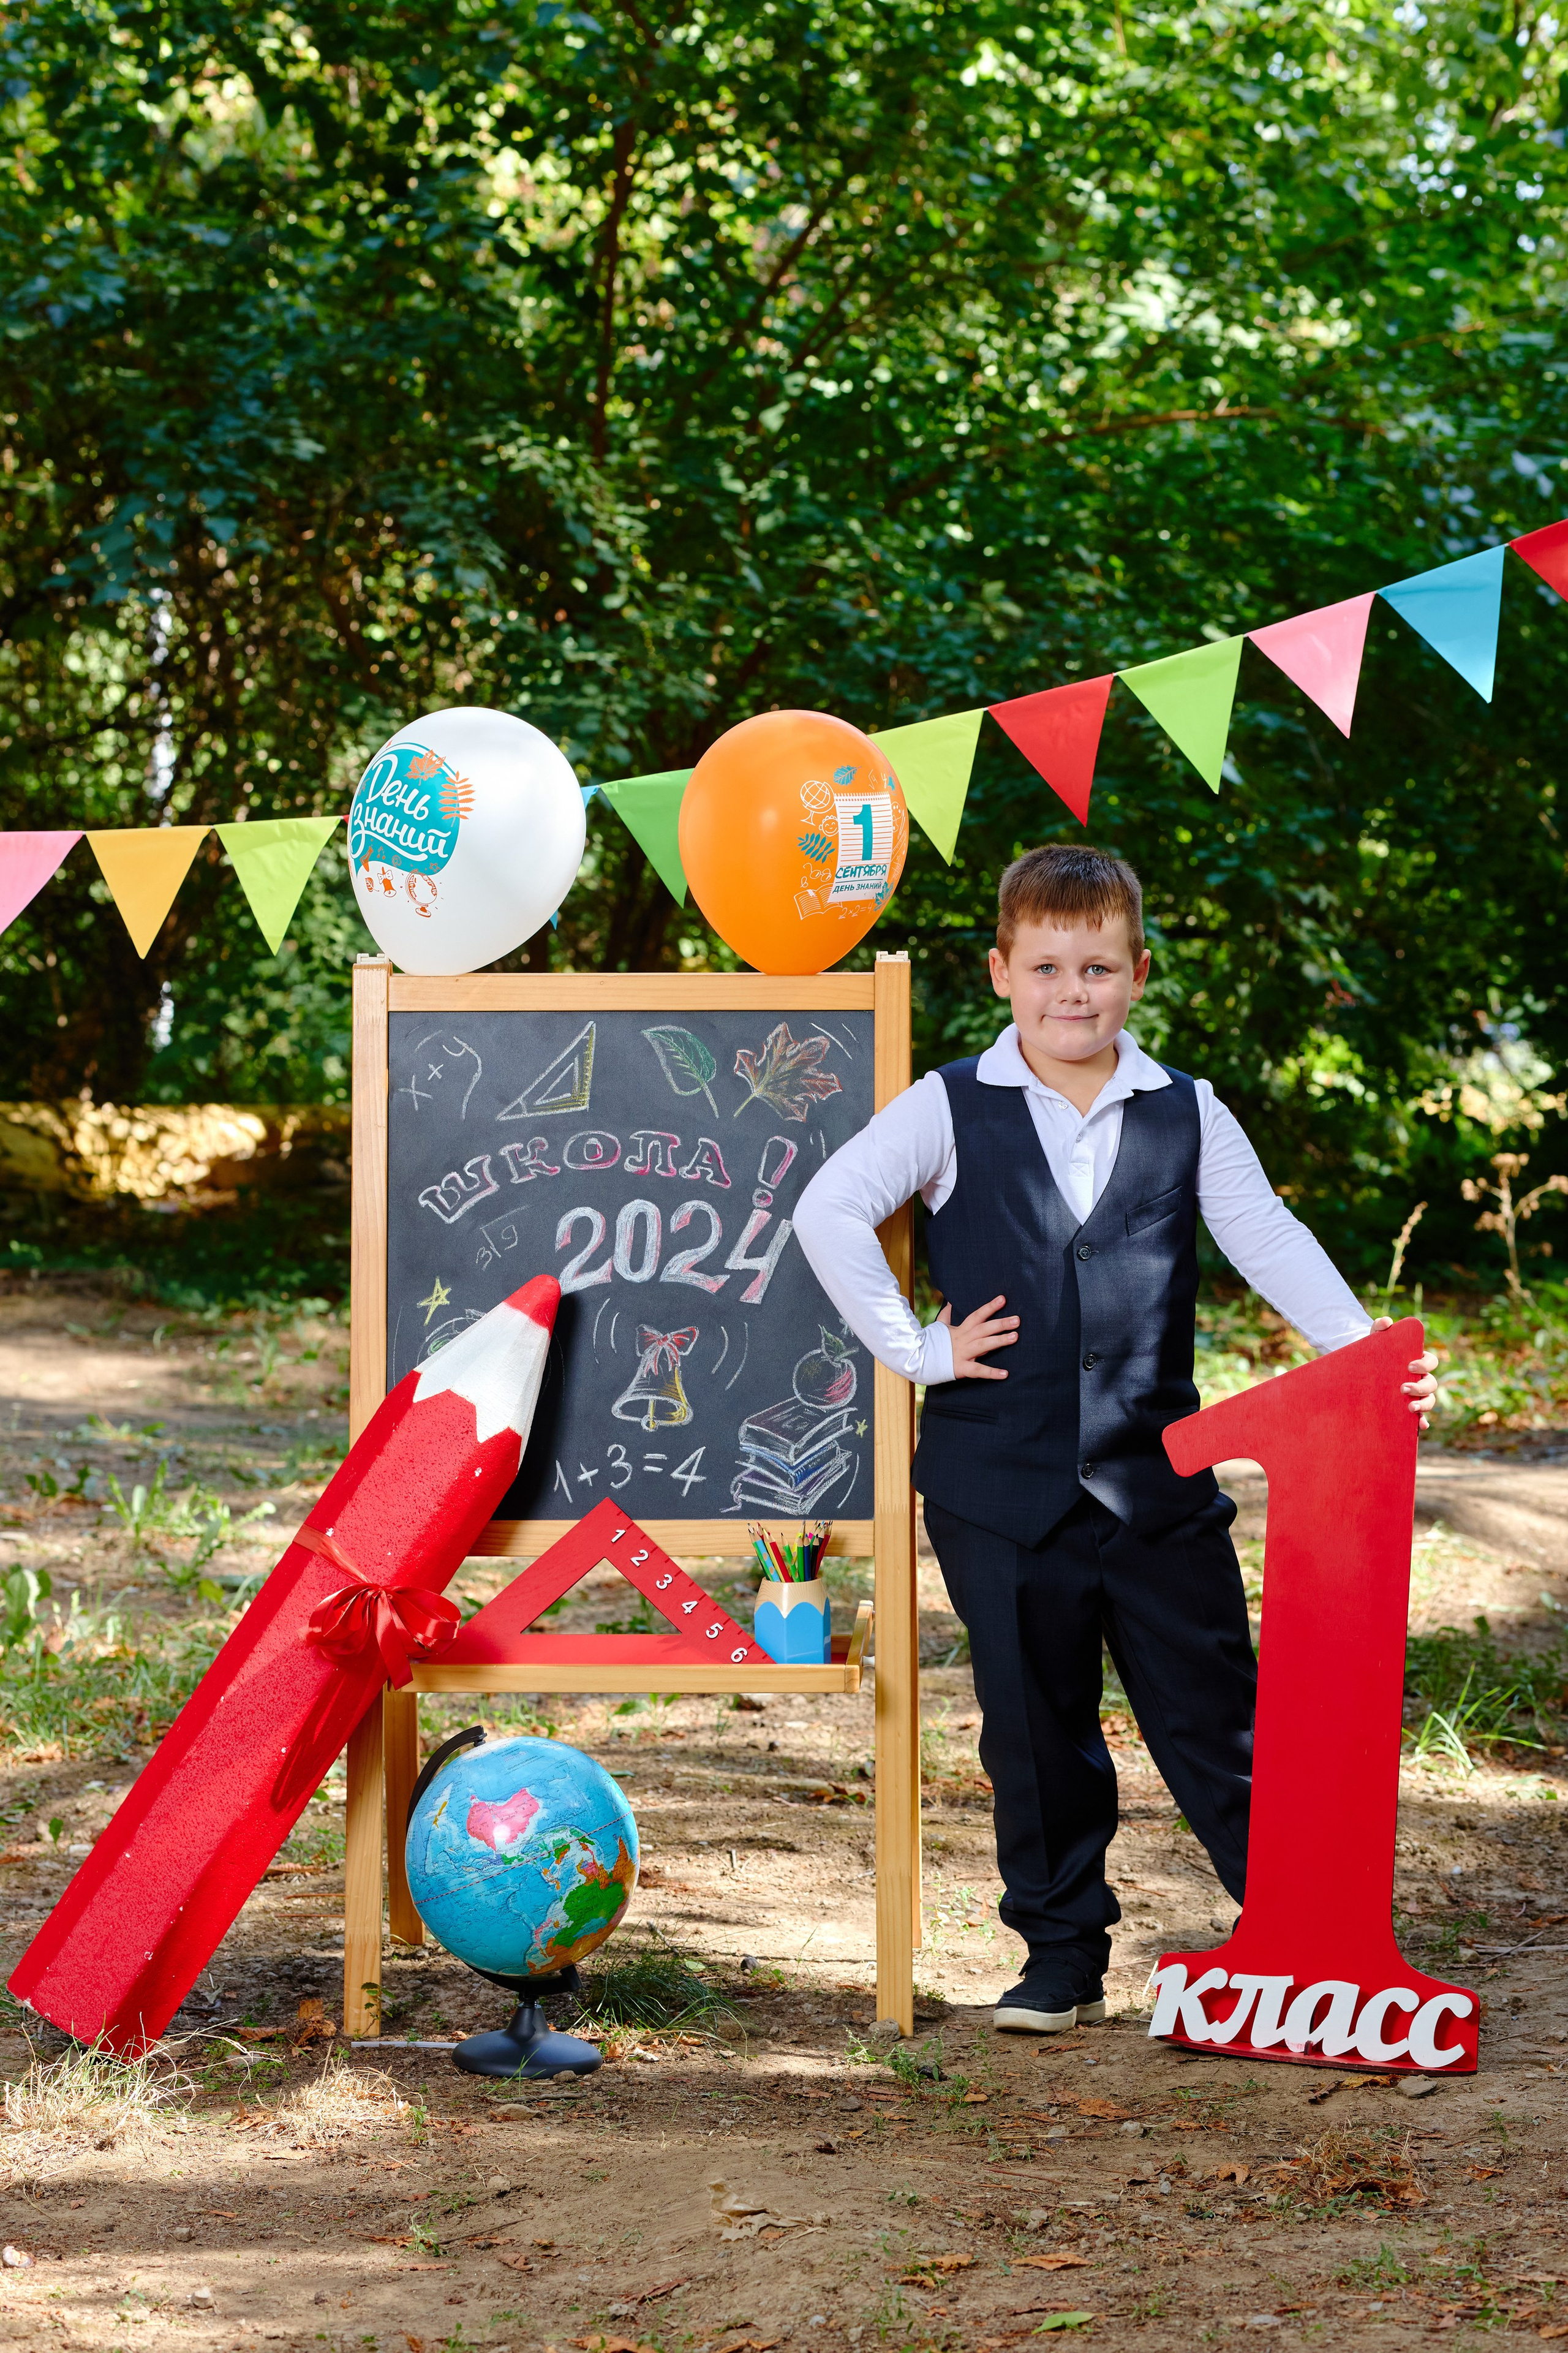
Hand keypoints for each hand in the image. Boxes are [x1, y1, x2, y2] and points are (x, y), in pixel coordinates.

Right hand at [938, 1294, 1019, 1380]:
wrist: (918, 1359)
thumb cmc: (932, 1343)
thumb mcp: (939, 1327)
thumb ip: (946, 1315)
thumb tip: (949, 1302)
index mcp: (961, 1330)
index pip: (977, 1315)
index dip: (990, 1307)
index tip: (1003, 1299)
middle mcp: (964, 1339)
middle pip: (984, 1329)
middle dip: (1001, 1323)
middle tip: (1017, 1320)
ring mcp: (963, 1353)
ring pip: (984, 1345)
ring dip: (1000, 1341)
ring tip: (1015, 1337)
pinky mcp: (961, 1368)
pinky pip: (978, 1370)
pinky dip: (992, 1373)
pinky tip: (1005, 1374)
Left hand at [1372, 1315, 1437, 1429]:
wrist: (1362, 1369)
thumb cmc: (1374, 1352)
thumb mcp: (1374, 1340)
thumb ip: (1379, 1328)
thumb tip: (1387, 1322)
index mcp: (1417, 1361)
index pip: (1431, 1361)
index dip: (1425, 1364)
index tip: (1410, 1366)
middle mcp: (1420, 1379)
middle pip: (1432, 1384)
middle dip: (1421, 1387)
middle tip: (1403, 1388)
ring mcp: (1416, 1395)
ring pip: (1430, 1401)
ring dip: (1424, 1405)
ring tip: (1410, 1407)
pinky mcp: (1409, 1407)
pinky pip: (1421, 1417)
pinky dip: (1423, 1422)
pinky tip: (1419, 1426)